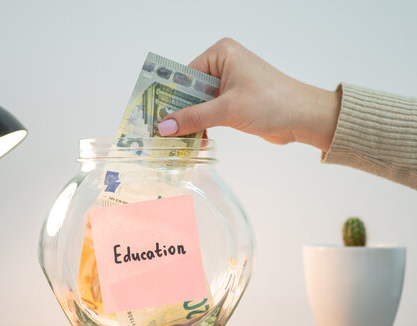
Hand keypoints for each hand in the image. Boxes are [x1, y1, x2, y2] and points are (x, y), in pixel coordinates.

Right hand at [157, 38, 340, 152]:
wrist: (304, 118)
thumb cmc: (272, 102)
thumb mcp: (228, 110)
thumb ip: (194, 118)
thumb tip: (164, 127)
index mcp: (220, 55)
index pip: (183, 75)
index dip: (167, 96)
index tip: (151, 114)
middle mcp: (222, 65)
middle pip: (188, 90)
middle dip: (177, 112)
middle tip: (160, 132)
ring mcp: (228, 84)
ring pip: (197, 104)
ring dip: (189, 123)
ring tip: (177, 142)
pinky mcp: (233, 101)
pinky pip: (209, 113)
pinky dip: (202, 127)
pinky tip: (196, 142)